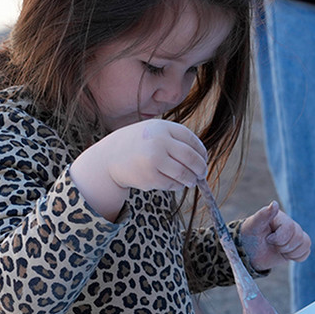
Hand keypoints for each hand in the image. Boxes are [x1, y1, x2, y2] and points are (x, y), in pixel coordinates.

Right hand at [70, 120, 206, 220]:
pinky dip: (178, 185)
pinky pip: (172, 184)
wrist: (111, 157)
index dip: (201, 151)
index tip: (204, 158)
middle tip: (202, 173)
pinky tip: (176, 184)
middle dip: (200, 167)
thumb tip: (202, 158)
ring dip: (191, 179)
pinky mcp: (150, 177)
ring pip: (184, 173)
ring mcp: (154, 160)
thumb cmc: (139, 144)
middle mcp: (158, 142)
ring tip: (191, 180)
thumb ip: (176, 140)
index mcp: (162, 128)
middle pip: (190, 157)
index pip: (191, 140)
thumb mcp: (154, 132)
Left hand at [238, 201, 311, 270]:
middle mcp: (290, 224)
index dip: (278, 238)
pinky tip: (285, 254)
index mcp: (280, 217)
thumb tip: (275, 203)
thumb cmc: (249, 237)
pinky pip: (306, 252)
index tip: (267, 239)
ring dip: (290, 252)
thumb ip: (263, 215)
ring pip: (306, 244)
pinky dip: (296, 257)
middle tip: (271, 244)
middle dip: (283, 246)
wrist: (249, 252)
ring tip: (278, 249)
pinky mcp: (297, 246)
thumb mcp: (253, 226)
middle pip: (299, 237)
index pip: (290, 227)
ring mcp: (294, 235)